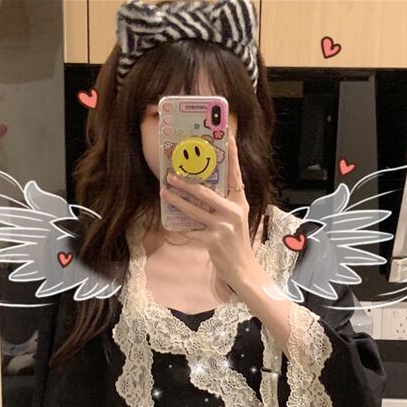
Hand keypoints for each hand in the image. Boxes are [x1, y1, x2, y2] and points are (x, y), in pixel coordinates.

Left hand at [160, 134, 259, 289]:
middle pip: (206, 192)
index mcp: (240, 203)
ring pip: (194, 209)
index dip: (232, 155)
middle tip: (170, 175)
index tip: (228, 136)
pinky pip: (192, 232)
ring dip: (177, 201)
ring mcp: (223, 226)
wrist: (242, 269)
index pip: (236, 174)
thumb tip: (202, 191)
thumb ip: (224, 205)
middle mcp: (233, 211)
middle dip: (185, 183)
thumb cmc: (236, 243)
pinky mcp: (213, 240)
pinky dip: (181, 230)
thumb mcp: (236, 220)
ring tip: (164, 193)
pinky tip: (172, 227)